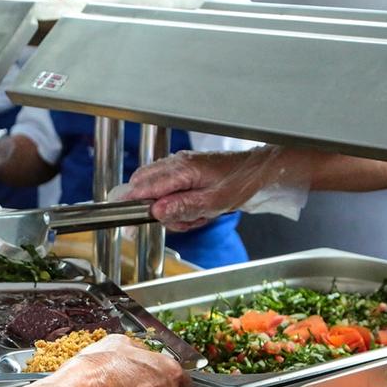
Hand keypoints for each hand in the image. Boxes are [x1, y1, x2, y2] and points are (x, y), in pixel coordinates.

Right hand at [125, 150, 271, 231]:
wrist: (260, 175)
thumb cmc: (242, 183)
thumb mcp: (214, 202)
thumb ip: (183, 207)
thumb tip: (157, 211)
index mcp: (182, 168)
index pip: (144, 185)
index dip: (133, 203)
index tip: (125, 220)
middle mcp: (176, 164)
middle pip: (143, 187)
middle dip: (155, 211)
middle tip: (179, 221)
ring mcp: (179, 170)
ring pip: (156, 195)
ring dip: (172, 213)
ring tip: (198, 216)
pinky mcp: (184, 177)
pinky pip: (169, 196)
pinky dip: (180, 209)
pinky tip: (199, 212)